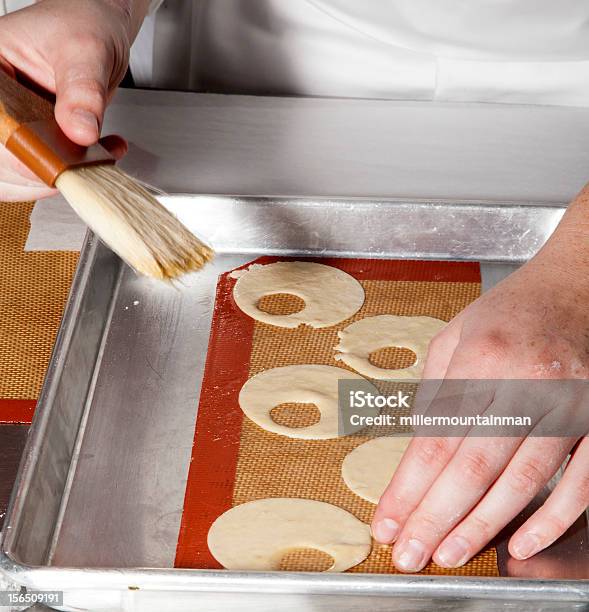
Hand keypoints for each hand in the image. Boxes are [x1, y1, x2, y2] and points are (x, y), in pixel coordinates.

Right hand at [0, 0, 138, 200]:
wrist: (99, 32)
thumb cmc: (82, 25)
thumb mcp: (85, 51)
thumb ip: (83, 91)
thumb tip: (81, 130)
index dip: (16, 148)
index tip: (50, 159)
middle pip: (0, 158)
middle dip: (41, 168)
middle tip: (80, 160)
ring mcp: (12, 124)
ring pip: (16, 174)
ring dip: (58, 177)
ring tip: (95, 155)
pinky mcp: (33, 141)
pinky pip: (41, 173)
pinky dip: (72, 176)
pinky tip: (98, 157)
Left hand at [371, 218, 588, 571]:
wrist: (571, 290)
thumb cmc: (506, 315)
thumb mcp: (454, 339)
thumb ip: (436, 395)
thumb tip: (418, 455)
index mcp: (482, 358)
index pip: (437, 439)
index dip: (408, 488)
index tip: (386, 521)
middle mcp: (528, 383)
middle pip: (474, 467)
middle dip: (436, 518)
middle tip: (409, 554)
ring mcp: (570, 404)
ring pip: (523, 481)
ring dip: (483, 526)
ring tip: (448, 554)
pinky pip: (581, 481)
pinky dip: (551, 518)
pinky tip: (519, 542)